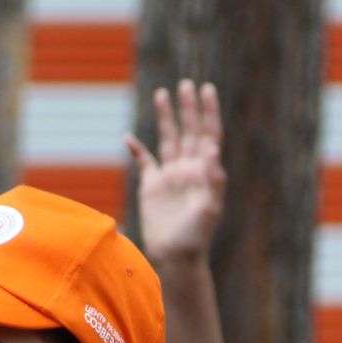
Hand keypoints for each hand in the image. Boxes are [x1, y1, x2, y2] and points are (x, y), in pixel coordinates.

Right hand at [125, 79, 225, 267]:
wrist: (175, 257)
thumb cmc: (195, 237)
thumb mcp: (209, 208)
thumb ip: (213, 178)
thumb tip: (212, 148)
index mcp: (204, 171)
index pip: (209, 134)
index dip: (208, 112)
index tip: (206, 89)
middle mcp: (189, 169)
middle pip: (189, 131)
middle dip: (187, 108)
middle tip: (185, 85)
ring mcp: (170, 176)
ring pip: (168, 139)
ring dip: (166, 118)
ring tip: (161, 94)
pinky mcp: (152, 187)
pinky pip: (144, 162)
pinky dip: (136, 149)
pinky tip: (129, 138)